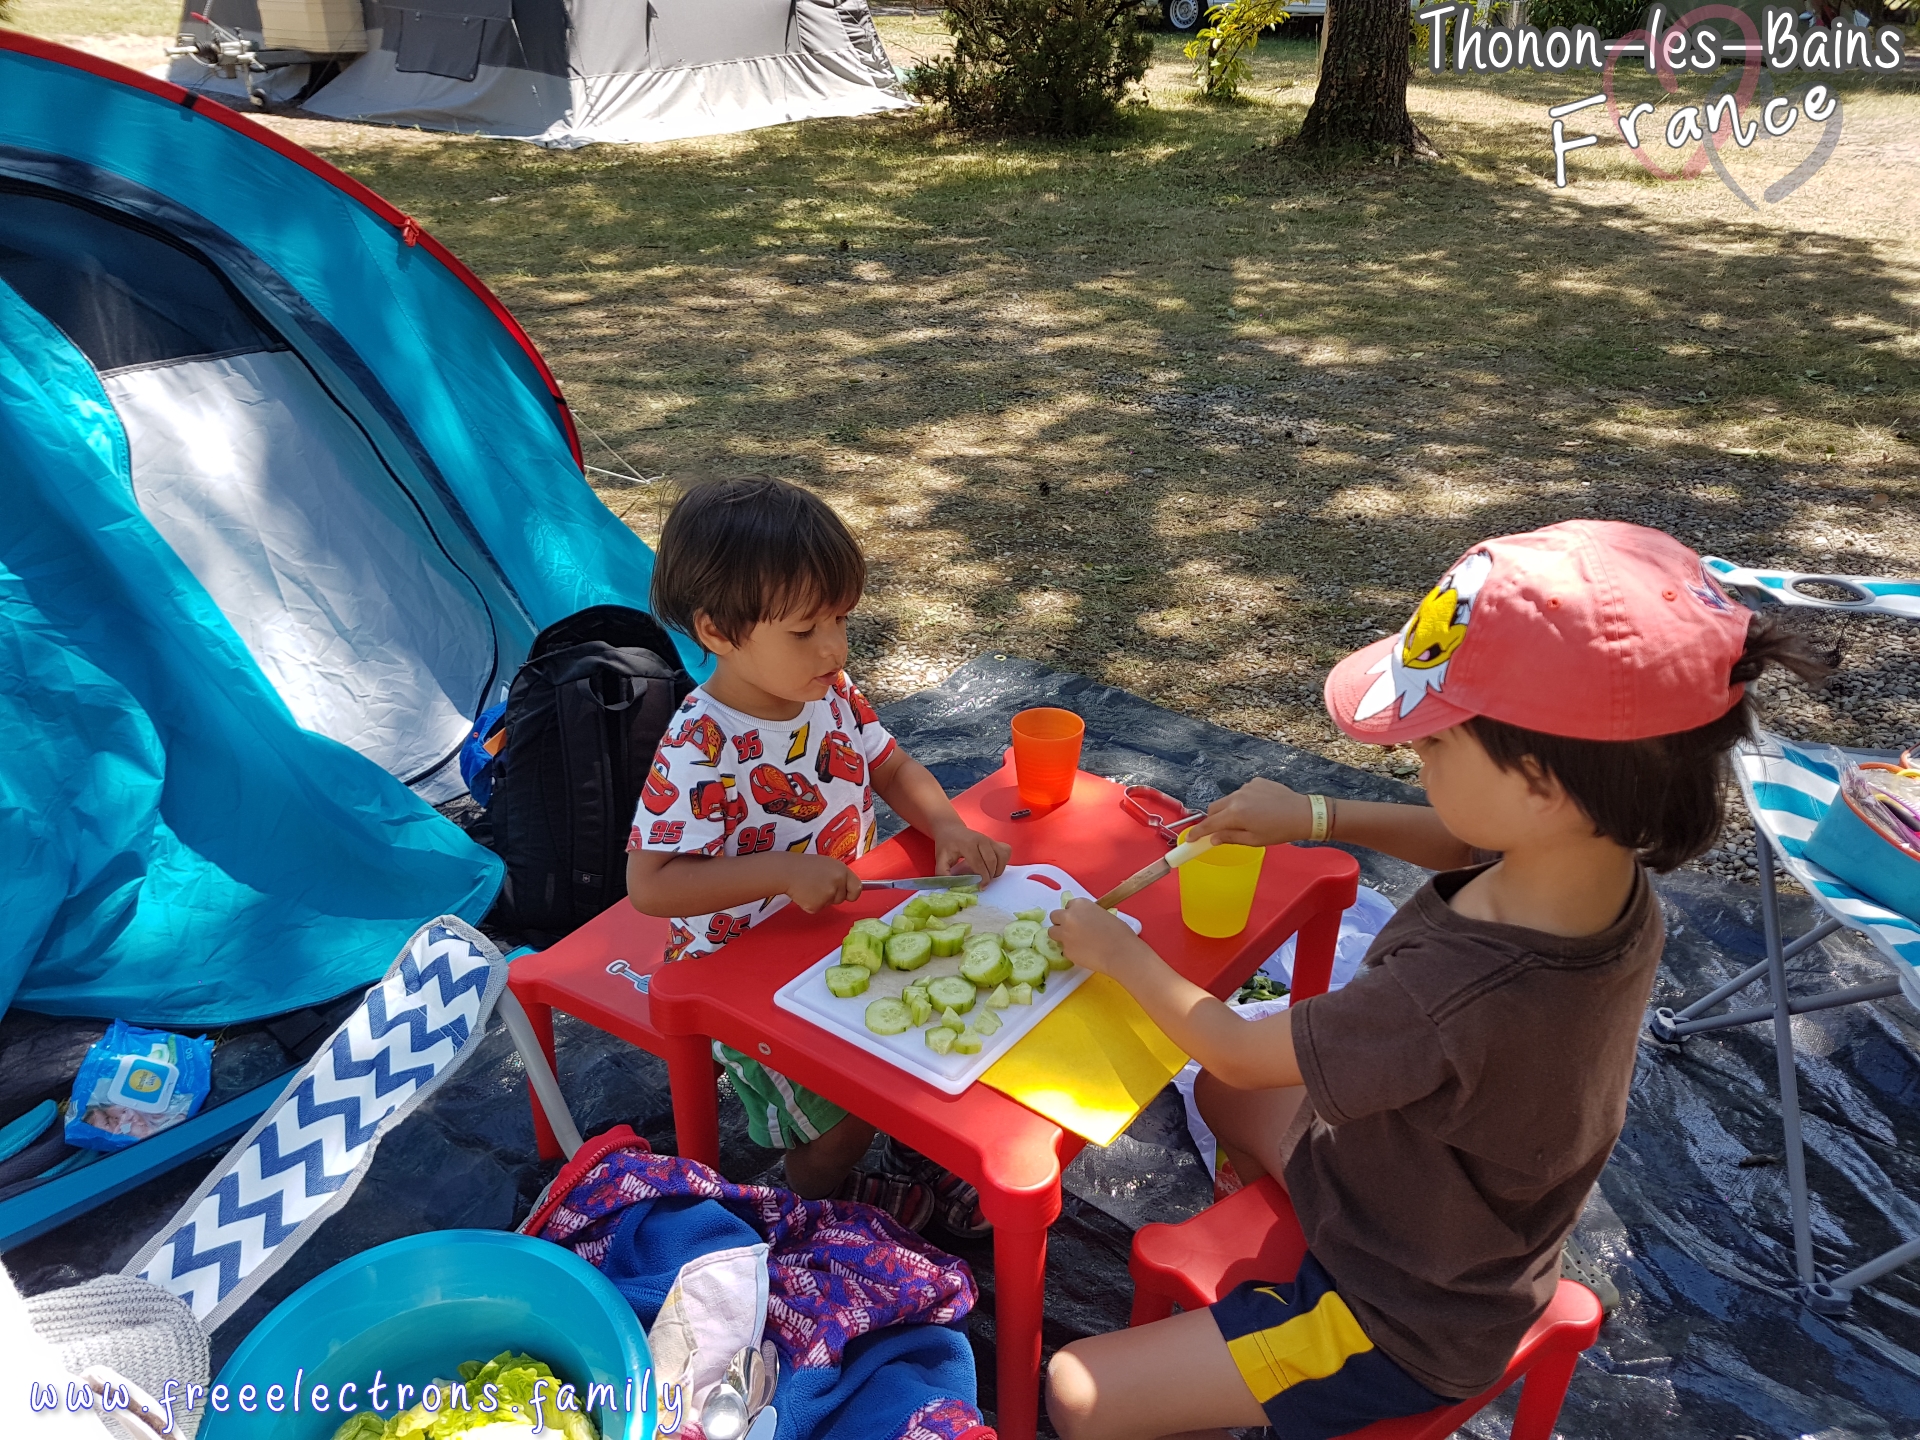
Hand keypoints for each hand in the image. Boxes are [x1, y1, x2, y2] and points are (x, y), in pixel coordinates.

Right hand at [783, 854, 860, 911]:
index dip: (853, 893)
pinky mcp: (816, 906)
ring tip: (810, 886)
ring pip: (829, 903)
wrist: (787, 871)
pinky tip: (804, 893)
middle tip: (819, 884)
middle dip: (833, 895)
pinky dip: (811, 903)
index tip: (848, 894)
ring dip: (821, 898)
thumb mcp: (829, 865)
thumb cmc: (807, 866)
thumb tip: (849, 888)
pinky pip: (818, 908)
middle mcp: (838, 884)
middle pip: (841, 898)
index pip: (857, 888)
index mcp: (842, 871)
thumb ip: (840, 876)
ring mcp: (827, 896)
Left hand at [932, 823, 1012, 881]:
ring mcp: (989, 839)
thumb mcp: (940, 859)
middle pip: (992, 861)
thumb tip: (950, 886)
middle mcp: (981, 840)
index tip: (981, 887)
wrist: (951, 830)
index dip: (982, 878)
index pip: (979, 863)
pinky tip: (994, 866)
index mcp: (968, 844)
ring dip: (998, 869)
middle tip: (983, 883)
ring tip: (988, 875)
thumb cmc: (946, 845)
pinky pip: (1005, 852)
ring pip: (1001, 856)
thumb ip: (943, 873)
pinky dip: (1003, 861)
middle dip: (990, 876)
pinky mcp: (994, 841)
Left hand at [1047, 896, 1148, 977]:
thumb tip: (1085, 921)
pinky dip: (1070, 950)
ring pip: (1052, 932)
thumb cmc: (1119, 932)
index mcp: (1080, 904)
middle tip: (1072, 929)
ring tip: (1074, 941)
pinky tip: (1083, 953)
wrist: (1120, 952)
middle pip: (1055, 916)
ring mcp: (1064, 935)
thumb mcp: (1104, 914)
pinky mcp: (1066, 951)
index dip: (1074, 913)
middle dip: (1061, 922)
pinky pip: (1063, 949)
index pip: (1069, 905)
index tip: (1080, 919)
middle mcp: (1068, 917)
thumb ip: (1089, 915)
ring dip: (1060, 935)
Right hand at [1183, 777, 1311, 848]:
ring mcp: (1247, 787)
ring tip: (1247, 819)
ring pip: (1228, 800)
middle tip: (1219, 830)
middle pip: (1214, 808)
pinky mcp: (1256, 782)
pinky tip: (1258, 809)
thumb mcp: (1254, 840)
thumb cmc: (1279, 831)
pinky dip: (1244, 801)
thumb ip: (1229, 838)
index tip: (1190, 838)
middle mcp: (1237, 797)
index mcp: (1235, 814)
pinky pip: (1242, 792)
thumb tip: (1213, 839)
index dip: (1197, 832)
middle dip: (1213, 819)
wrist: (1303, 814)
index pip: (1209, 823)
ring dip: (1230, 810)